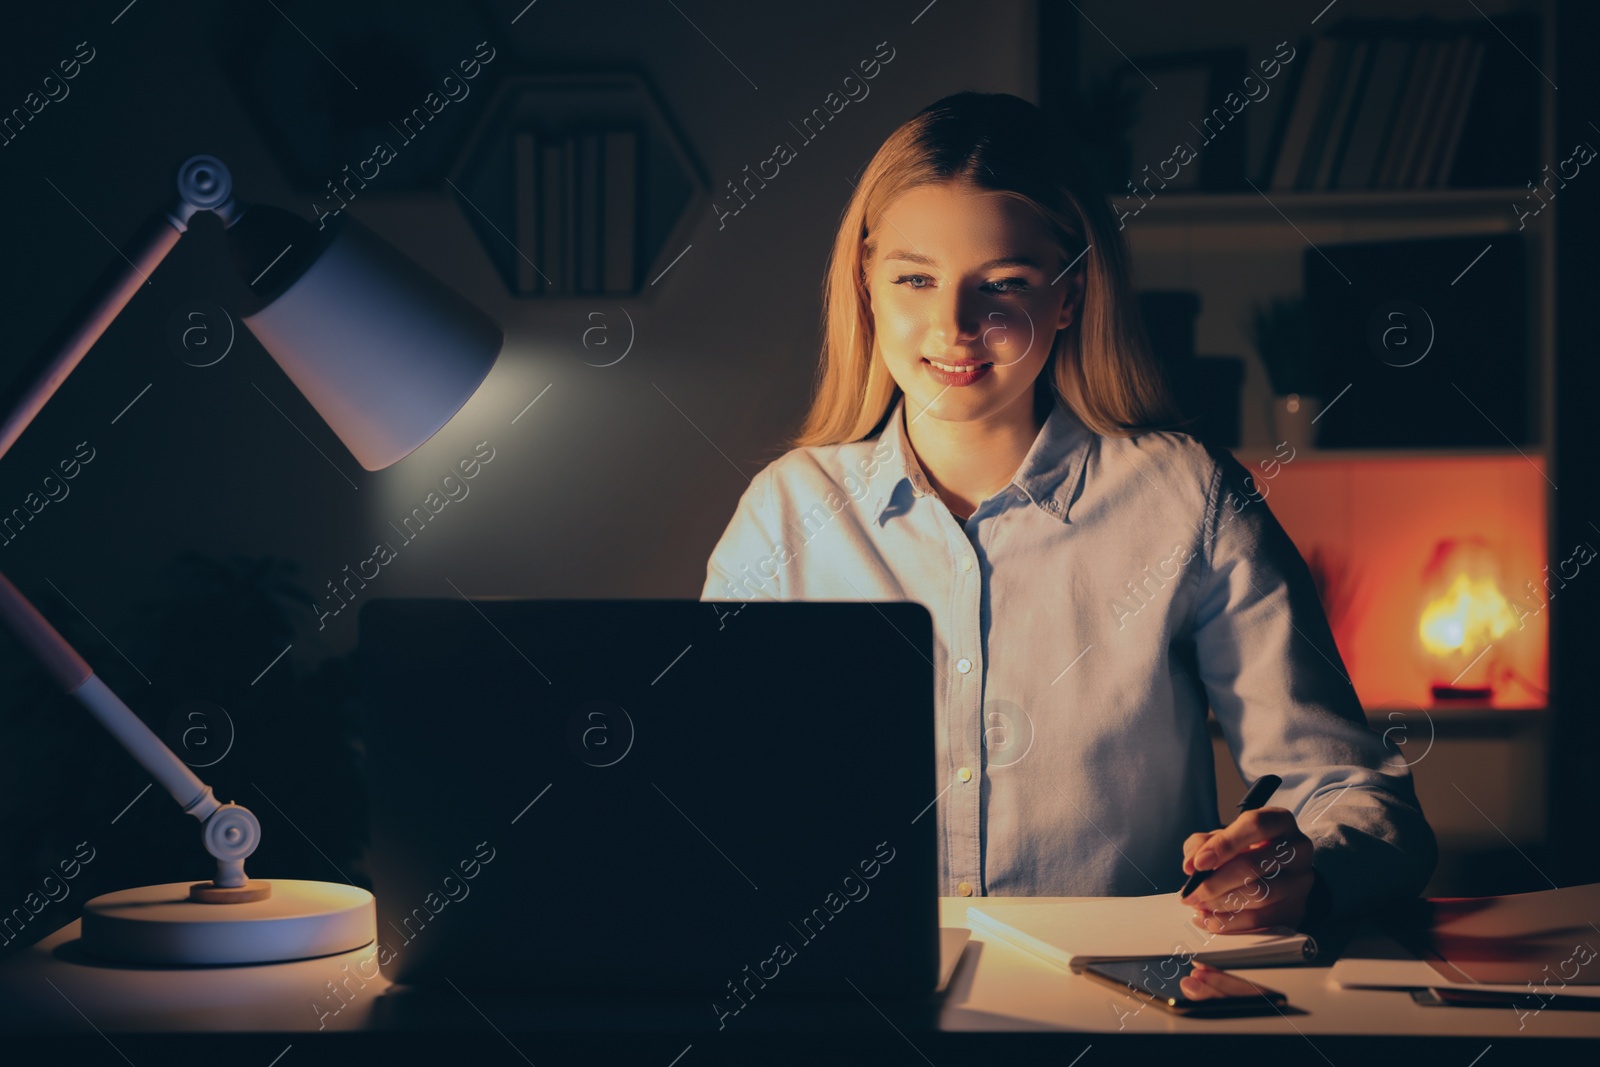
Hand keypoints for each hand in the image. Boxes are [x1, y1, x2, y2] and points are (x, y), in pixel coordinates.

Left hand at [1179, 806, 1315, 933]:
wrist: (1277, 871)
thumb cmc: (1247, 849)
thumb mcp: (1224, 837)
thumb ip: (1203, 844)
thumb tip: (1191, 865)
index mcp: (1280, 822)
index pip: (1254, 826)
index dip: (1223, 844)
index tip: (1198, 864)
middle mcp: (1297, 850)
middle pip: (1253, 865)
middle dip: (1214, 883)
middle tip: (1191, 893)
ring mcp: (1300, 882)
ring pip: (1257, 895)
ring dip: (1219, 903)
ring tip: (1198, 904)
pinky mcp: (1296, 910)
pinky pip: (1260, 921)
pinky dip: (1229, 923)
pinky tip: (1209, 918)